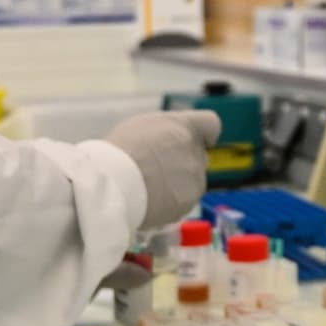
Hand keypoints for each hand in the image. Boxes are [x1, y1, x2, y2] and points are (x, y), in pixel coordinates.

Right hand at [106, 111, 221, 228]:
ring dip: (178, 182)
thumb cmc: (120, 152)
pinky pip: (184, 199)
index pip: (211, 124)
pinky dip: (172, 200)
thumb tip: (175, 141)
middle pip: (199, 154)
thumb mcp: (143, 126)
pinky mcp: (189, 201)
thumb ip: (168, 131)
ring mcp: (195, 177)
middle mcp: (195, 150)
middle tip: (158, 167)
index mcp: (184, 126)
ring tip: (149, 186)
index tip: (197, 140)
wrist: (114, 184)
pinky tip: (151, 199)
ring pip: (192, 179)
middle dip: (184, 160)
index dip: (204, 134)